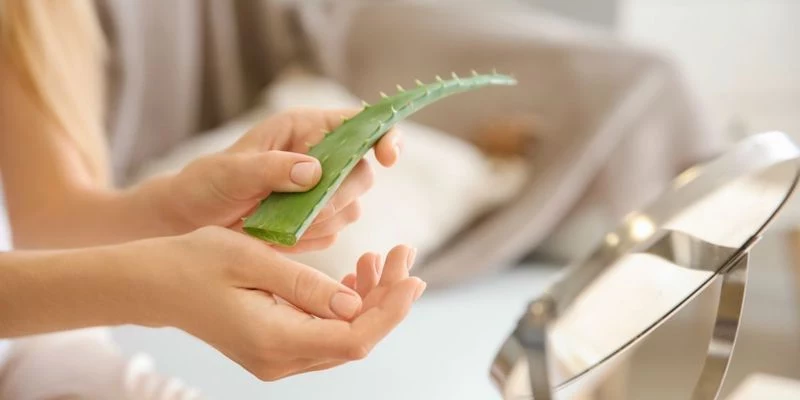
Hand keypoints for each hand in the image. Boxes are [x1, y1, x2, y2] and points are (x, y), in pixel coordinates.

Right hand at [131, 226, 423, 380]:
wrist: (153, 284)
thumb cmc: (196, 261)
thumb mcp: (251, 259)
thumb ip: (305, 284)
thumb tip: (355, 303)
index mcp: (274, 340)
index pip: (353, 339)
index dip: (390, 311)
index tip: (413, 276)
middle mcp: (279, 360)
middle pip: (355, 341)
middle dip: (387, 299)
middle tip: (404, 252)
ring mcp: (277, 359)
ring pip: (344, 338)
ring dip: (371, 301)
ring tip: (380, 258)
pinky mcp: (275, 348)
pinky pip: (325, 334)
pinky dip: (348, 306)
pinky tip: (356, 274)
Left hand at [164, 108, 402, 251]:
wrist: (190, 220)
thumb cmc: (205, 184)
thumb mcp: (230, 173)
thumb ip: (271, 168)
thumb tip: (315, 171)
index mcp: (303, 129)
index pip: (360, 123)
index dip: (383, 135)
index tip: (388, 156)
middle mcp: (319, 156)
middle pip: (361, 173)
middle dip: (338, 195)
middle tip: (303, 209)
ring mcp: (320, 191)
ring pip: (351, 208)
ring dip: (321, 221)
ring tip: (279, 223)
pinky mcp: (316, 221)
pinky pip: (332, 233)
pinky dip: (310, 239)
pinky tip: (279, 236)